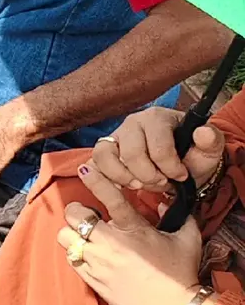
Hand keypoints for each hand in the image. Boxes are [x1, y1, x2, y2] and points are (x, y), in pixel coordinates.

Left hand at [57, 181, 200, 304]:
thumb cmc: (180, 273)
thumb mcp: (187, 238)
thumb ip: (178, 215)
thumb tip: (166, 202)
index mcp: (133, 227)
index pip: (109, 196)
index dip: (94, 180)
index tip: (85, 170)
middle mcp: (110, 243)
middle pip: (73, 217)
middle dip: (76, 213)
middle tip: (86, 216)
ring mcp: (98, 263)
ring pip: (66, 239)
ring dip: (72, 235)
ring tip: (85, 237)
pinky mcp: (93, 281)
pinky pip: (72, 261)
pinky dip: (76, 255)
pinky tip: (89, 256)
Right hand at [84, 106, 224, 203]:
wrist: (180, 166)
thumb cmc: (191, 156)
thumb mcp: (208, 150)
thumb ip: (211, 140)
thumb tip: (203, 133)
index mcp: (158, 118)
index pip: (158, 146)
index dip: (170, 167)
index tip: (180, 176)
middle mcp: (133, 123)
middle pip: (131, 153)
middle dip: (148, 175)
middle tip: (162, 183)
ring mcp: (115, 136)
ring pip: (105, 156)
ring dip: (123, 177)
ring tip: (139, 185)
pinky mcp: (105, 151)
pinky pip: (94, 163)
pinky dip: (106, 177)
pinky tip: (123, 186)